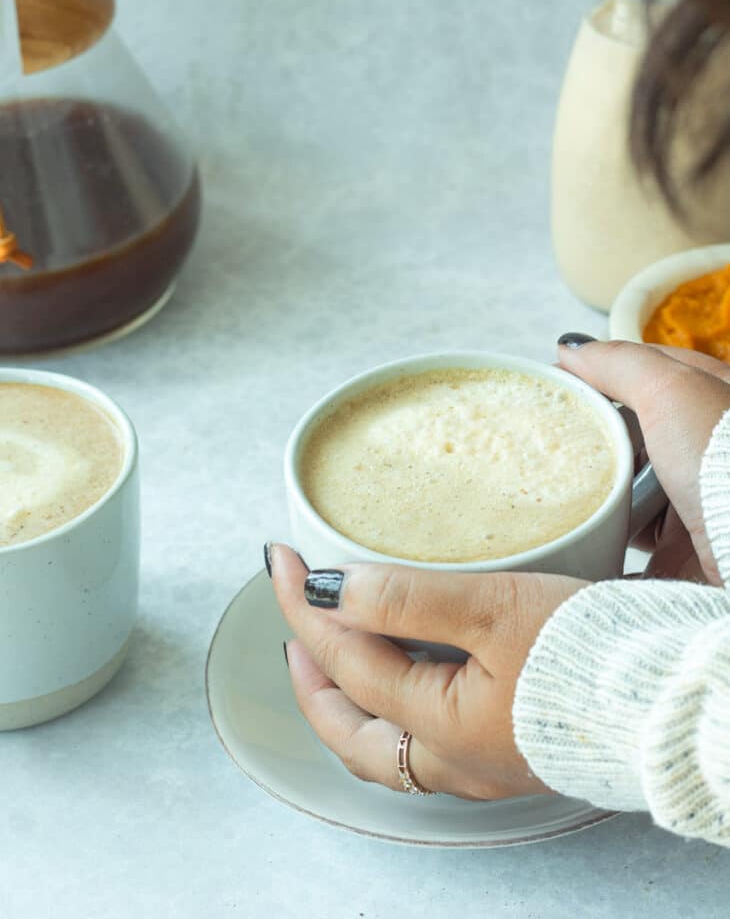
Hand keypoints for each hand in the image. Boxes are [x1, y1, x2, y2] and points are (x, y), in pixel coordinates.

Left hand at [270, 544, 585, 799]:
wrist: (679, 699)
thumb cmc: (598, 661)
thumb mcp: (496, 611)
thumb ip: (407, 599)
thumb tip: (332, 587)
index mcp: (443, 727)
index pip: (345, 663)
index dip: (303, 605)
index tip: (282, 560)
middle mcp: (455, 760)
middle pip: (350, 733)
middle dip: (309, 678)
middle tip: (293, 622)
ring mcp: (483, 763)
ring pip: (385, 747)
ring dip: (348, 700)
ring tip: (335, 651)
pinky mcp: (510, 750)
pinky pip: (425, 740)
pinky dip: (393, 706)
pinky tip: (409, 674)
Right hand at [559, 339, 729, 585]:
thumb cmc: (726, 461)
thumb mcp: (673, 390)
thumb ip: (621, 363)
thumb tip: (571, 348)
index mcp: (718, 397)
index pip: (651, 371)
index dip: (604, 371)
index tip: (558, 380)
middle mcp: (708, 450)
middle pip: (635, 433)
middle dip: (594, 438)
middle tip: (551, 438)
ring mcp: (698, 501)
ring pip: (629, 489)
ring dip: (597, 494)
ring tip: (555, 490)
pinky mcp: (684, 552)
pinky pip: (632, 543)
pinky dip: (604, 544)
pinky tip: (576, 540)